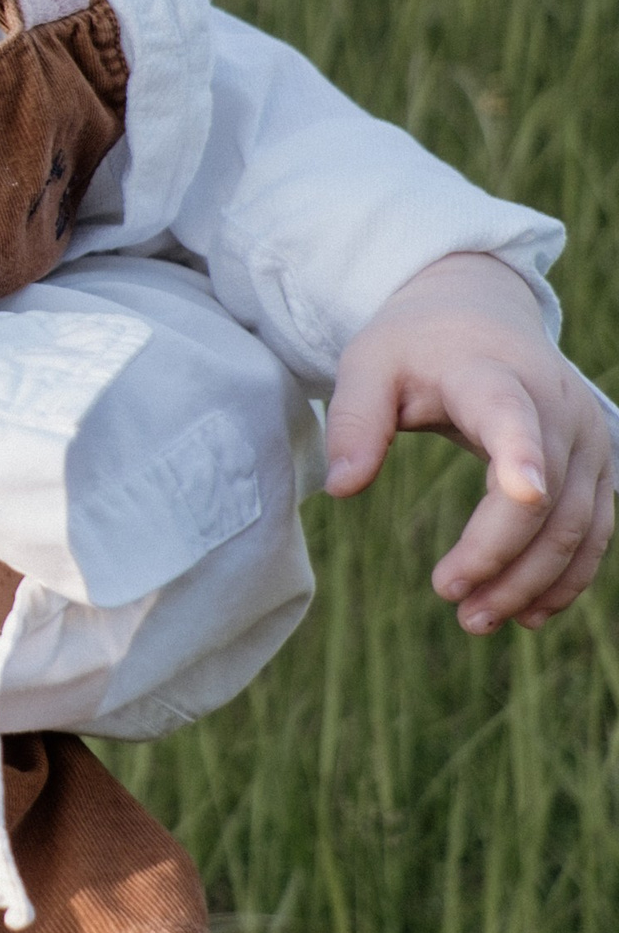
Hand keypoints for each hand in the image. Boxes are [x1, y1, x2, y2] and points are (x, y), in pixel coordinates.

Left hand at [324, 253, 612, 630]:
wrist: (481, 313)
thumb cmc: (415, 345)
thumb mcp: (367, 365)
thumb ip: (353, 422)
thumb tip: (340, 489)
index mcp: (493, 375)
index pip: (511, 417)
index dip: (521, 453)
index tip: (523, 490)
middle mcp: (555, 406)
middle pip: (544, 498)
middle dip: (502, 559)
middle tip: (450, 600)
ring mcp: (587, 437)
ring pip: (576, 525)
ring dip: (534, 582)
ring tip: (477, 620)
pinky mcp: (598, 463)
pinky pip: (595, 529)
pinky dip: (567, 575)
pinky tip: (528, 612)